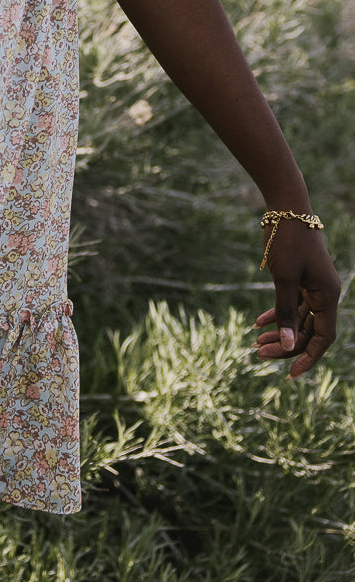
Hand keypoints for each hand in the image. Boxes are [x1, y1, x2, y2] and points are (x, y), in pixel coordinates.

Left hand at [253, 219, 340, 377]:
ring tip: (254, 343)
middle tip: (257, 353)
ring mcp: (312, 286)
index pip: (323, 338)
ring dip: (278, 331)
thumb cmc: (287, 240)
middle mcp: (324, 293)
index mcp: (328, 295)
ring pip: (297, 319)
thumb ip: (285, 311)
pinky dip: (276, 314)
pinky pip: (291, 304)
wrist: (285, 207)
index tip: (290, 374)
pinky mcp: (300, 278)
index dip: (308, 357)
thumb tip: (287, 346)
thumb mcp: (283, 277)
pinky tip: (257, 323)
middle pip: (307, 331)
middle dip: (284, 345)